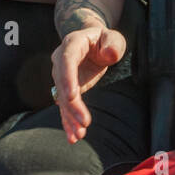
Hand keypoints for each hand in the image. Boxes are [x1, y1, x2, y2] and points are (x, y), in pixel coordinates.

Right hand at [51, 26, 126, 142]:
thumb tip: (109, 54)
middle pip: (62, 84)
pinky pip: (65, 106)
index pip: (66, 61)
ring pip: (62, 99)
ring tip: (78, 134)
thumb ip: (113, 43)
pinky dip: (68, 121)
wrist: (93, 43)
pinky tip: (73, 136)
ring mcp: (61, 76)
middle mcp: (61, 61)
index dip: (68, 78)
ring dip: (70, 117)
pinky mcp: (66, 89)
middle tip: (84, 122)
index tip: (73, 96)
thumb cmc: (105, 40)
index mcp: (72, 44)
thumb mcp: (113, 38)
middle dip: (72, 105)